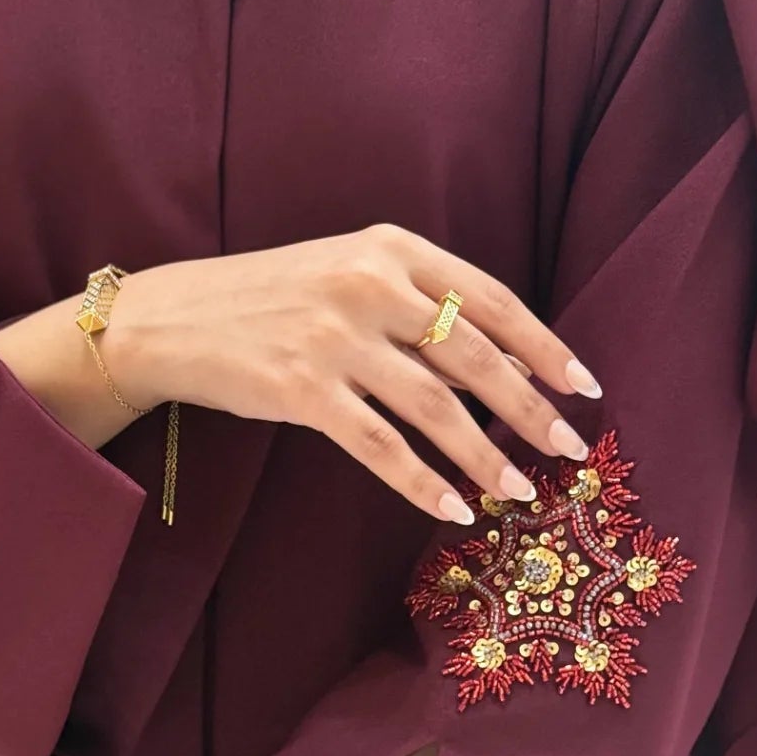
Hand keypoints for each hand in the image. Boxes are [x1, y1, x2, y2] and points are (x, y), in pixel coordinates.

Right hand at [104, 223, 600, 521]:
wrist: (172, 318)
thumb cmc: (272, 300)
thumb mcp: (349, 275)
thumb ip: (420, 307)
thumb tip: (509, 366)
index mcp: (389, 247)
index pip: (490, 299)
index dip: (544, 346)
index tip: (584, 387)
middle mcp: (368, 285)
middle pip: (473, 354)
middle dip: (529, 408)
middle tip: (567, 448)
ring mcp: (334, 337)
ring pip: (434, 406)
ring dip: (483, 455)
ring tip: (517, 491)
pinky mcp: (301, 388)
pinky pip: (379, 446)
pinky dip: (421, 481)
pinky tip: (451, 507)